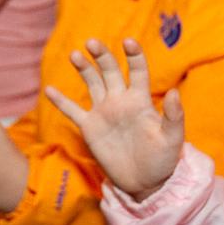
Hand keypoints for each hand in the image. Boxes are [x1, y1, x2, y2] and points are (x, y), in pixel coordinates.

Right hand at [45, 39, 182, 201]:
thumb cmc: (162, 159)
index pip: (137, 71)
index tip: (129, 42)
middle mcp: (120, 101)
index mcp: (140, 100)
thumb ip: (174, 116)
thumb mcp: (172, 139)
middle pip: (110, 71)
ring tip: (75, 54)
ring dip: (84, 68)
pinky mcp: (90, 128)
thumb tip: (174, 93)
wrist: (145, 182)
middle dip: (102, 56)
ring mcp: (103, 112)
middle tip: (92, 43)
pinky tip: (49, 89)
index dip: (134, 55)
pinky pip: (73, 111)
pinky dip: (61, 101)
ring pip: (92, 83)